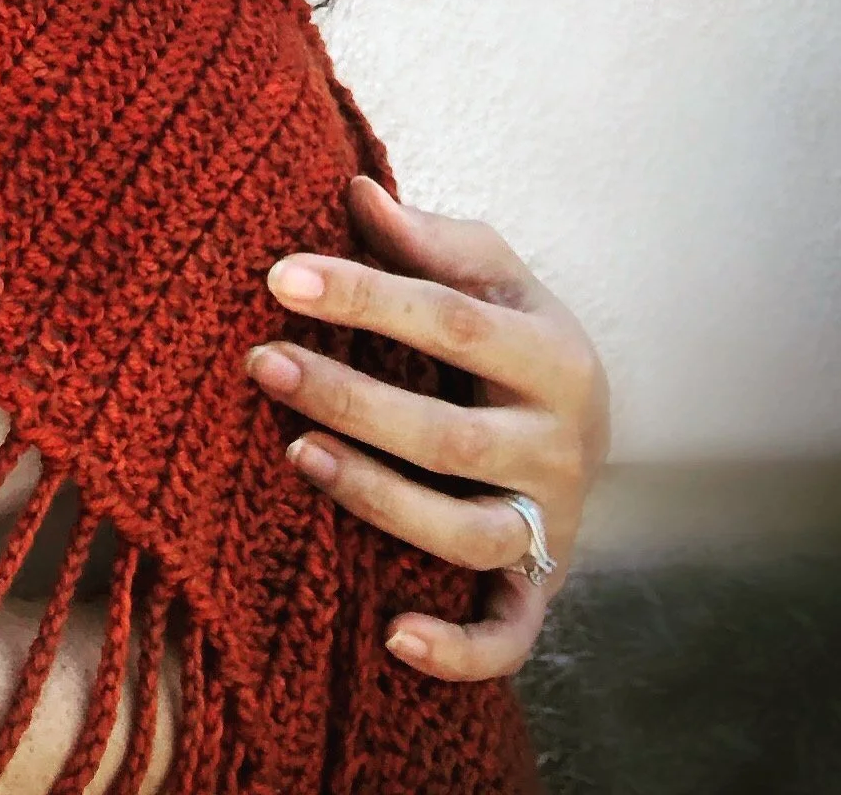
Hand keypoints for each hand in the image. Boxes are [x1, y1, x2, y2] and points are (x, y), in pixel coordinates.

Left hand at [242, 173, 610, 680]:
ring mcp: (552, 523)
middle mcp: (561, 446)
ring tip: (294, 452)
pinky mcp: (540, 588)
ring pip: (468, 533)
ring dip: (378, 498)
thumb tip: (356, 190)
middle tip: (259, 360)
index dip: (364, 297)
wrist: (582, 418)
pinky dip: (460, 649)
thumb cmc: (508, 329)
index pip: (451, 322)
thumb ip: (427, 240)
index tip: (279, 274)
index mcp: (553, 355)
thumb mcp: (489, 272)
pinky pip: (509, 634)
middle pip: (449, 435)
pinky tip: (393, 636)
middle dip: (348, 398)